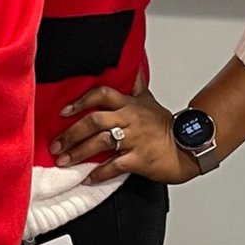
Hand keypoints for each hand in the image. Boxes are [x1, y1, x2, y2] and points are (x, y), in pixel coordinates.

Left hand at [48, 71, 200, 185]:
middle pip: (94, 121)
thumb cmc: (166, 125)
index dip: (81, 101)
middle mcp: (129, 119)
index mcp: (129, 104)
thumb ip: (135, 85)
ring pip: (101, 143)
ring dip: (79, 153)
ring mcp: (134, 139)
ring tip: (63, 161)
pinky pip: (114, 166)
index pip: (101, 95)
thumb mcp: (149, 100)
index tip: (63, 111)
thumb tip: (132, 67)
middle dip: (71, 133)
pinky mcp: (139, 159)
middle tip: (55, 144)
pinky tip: (87, 178)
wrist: (188, 147)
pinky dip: (99, 173)